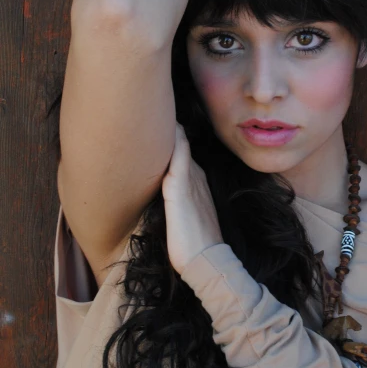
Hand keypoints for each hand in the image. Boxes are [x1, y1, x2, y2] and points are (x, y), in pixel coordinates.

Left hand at [162, 122, 223, 273]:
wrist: (207, 263)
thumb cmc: (196, 246)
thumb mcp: (189, 217)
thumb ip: (181, 201)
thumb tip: (169, 195)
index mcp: (198, 184)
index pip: (183, 153)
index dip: (175, 138)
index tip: (164, 120)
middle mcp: (196, 179)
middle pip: (182, 145)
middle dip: (173, 128)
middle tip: (159, 104)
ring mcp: (189, 185)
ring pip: (180, 149)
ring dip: (173, 131)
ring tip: (163, 107)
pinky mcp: (179, 194)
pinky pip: (176, 163)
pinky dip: (174, 146)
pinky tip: (171, 131)